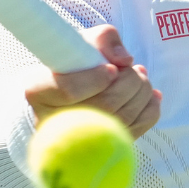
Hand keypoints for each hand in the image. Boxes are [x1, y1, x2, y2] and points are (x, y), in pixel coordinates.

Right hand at [24, 25, 162, 136]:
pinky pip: (135, 131)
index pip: (68, 90)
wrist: (65, 94)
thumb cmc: (71, 65)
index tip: (112, 68)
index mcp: (39, 90)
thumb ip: (102, 39)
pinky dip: (150, 110)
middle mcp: (53, 121)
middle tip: (133, 69)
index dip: (95, 79)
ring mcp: (77, 139)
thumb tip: (124, 59)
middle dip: (129, 82)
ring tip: (140, 77)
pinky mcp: (101, 148)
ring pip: (122, 118)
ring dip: (142, 92)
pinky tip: (150, 95)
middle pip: (103, 105)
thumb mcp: (80, 42)